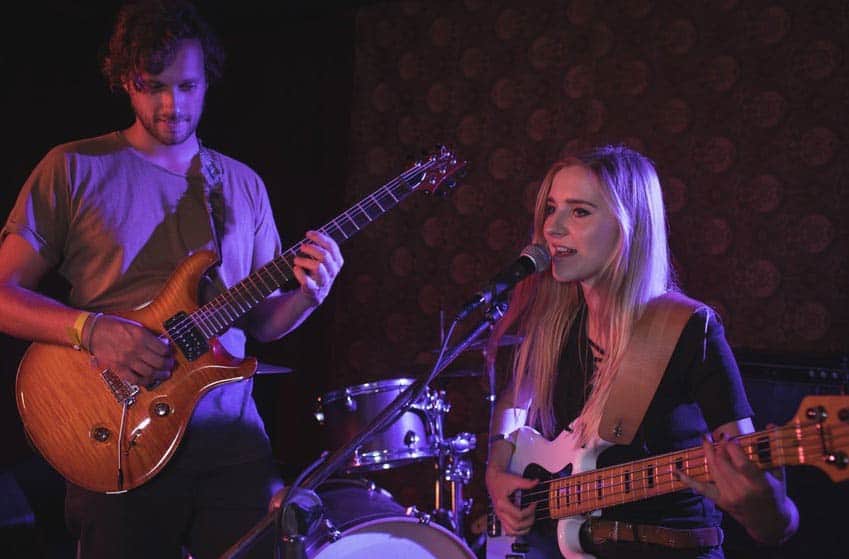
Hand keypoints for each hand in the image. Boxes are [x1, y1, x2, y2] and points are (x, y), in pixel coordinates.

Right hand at [88, 314, 174, 386]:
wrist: (92, 331)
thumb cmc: (112, 326)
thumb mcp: (135, 325)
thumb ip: (149, 335)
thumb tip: (162, 343)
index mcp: (141, 336)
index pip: (162, 349)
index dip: (169, 353)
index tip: (170, 354)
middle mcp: (136, 349)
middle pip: (158, 362)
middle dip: (167, 364)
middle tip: (170, 365)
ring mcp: (127, 360)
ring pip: (149, 372)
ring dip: (160, 374)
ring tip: (164, 374)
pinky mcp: (118, 368)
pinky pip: (135, 379)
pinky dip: (145, 381)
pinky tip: (150, 380)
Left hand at [292, 230, 342, 304]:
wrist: (309, 298)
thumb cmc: (313, 274)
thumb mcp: (319, 260)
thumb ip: (319, 248)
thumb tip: (311, 234)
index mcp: (336, 263)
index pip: (332, 246)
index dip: (320, 237)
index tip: (307, 234)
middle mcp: (332, 273)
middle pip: (325, 256)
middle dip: (311, 248)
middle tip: (301, 247)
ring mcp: (324, 284)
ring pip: (317, 267)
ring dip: (303, 260)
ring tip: (295, 260)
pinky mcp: (313, 293)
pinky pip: (308, 283)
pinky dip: (300, 274)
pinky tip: (295, 269)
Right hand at [485, 466, 537, 535]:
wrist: (492, 479)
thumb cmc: (502, 479)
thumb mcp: (514, 480)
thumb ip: (526, 483)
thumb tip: (537, 482)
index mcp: (502, 503)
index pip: (519, 515)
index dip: (530, 511)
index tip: (534, 503)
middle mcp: (499, 512)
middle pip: (516, 526)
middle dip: (529, 521)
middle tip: (533, 512)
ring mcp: (499, 516)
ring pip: (511, 532)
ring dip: (523, 530)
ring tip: (530, 521)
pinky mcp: (500, 517)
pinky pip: (508, 530)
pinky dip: (517, 531)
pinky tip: (523, 524)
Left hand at [677, 434, 795, 542]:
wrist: (769, 522)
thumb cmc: (776, 493)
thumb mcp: (779, 473)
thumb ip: (772, 448)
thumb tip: (770, 424)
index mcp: (759, 484)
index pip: (741, 463)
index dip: (732, 448)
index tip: (730, 437)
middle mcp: (742, 492)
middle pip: (723, 464)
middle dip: (719, 447)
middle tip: (720, 435)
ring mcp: (729, 497)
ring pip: (713, 470)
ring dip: (708, 452)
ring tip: (706, 438)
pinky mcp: (720, 501)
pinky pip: (701, 488)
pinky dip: (687, 479)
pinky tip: (676, 471)